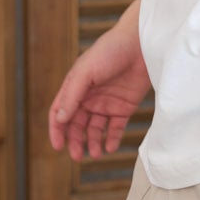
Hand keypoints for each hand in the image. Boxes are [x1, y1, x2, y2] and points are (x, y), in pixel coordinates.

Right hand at [48, 11, 151, 161]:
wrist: (142, 44)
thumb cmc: (111, 50)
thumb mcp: (86, 70)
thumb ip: (72, 95)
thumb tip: (60, 119)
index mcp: (75, 87)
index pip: (60, 112)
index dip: (57, 129)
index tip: (58, 146)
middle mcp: (89, 97)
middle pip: (77, 125)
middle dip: (75, 141)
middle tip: (77, 156)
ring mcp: (106, 103)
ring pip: (95, 129)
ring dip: (92, 142)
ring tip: (95, 154)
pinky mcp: (124, 107)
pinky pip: (115, 128)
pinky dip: (112, 139)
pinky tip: (110, 147)